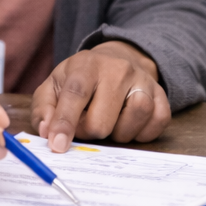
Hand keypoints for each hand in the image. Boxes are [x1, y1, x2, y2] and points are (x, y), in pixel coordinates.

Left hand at [32, 41, 169, 152]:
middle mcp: (119, 69)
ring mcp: (143, 81)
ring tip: (110, 123)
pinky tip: (129, 125)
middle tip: (87, 123)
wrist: (118, 59)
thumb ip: (44, 108)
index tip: (58, 146)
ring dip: (118, 134)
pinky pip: (156, 124)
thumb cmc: (81, 79)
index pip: (76, 94)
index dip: (65, 122)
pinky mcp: (161, 95)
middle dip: (90, 132)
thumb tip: (48, 132)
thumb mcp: (54, 85)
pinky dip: (142, 133)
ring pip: (133, 120)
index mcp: (87, 64)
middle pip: (102, 120)